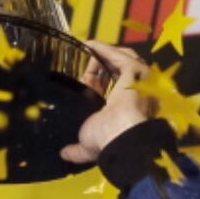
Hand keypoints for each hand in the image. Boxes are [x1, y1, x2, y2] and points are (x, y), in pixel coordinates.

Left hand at [61, 41, 153, 165]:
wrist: (119, 137)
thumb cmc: (105, 140)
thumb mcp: (86, 145)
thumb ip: (76, 150)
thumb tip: (64, 154)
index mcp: (119, 108)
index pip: (106, 87)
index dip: (94, 78)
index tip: (80, 72)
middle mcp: (130, 93)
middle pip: (117, 71)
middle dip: (101, 62)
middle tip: (84, 55)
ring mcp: (135, 82)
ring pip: (123, 60)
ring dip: (105, 53)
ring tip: (87, 46)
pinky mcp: (135, 72)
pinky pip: (121, 56)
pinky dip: (106, 49)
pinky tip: (90, 44)